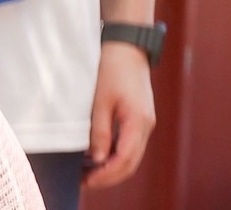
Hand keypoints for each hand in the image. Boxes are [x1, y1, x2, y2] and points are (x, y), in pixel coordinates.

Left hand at [85, 36, 156, 184]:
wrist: (128, 48)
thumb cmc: (113, 71)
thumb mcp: (100, 102)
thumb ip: (99, 133)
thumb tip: (96, 159)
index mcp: (138, 121)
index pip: (124, 160)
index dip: (104, 175)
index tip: (85, 181)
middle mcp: (146, 125)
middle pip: (131, 163)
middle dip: (108, 177)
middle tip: (83, 182)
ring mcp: (145, 122)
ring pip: (132, 157)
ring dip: (112, 168)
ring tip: (87, 172)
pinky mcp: (140, 118)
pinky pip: (131, 145)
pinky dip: (116, 156)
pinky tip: (97, 156)